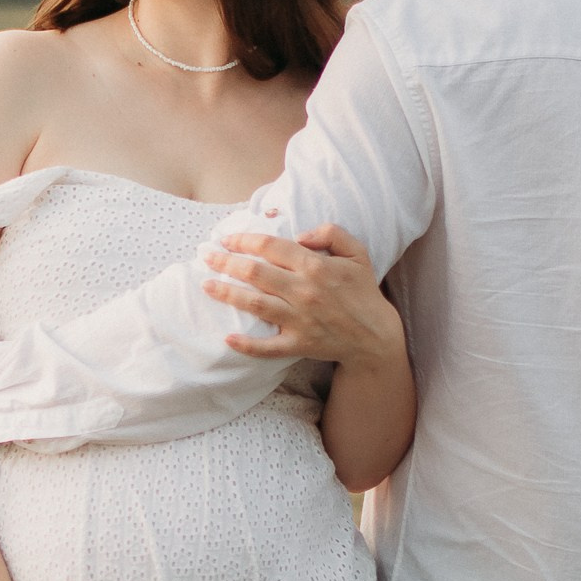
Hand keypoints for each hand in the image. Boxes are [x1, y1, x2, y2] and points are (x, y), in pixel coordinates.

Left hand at [200, 222, 403, 365]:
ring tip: (206, 285)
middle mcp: (303, 291)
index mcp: (315, 266)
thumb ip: (331, 233)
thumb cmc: (363, 291)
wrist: (375, 336)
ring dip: (226, 293)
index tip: (227, 239)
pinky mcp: (298, 344)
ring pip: (254, 304)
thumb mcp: (357, 253)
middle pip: (255, 272)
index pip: (270, 247)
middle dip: (226, 262)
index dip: (244, 240)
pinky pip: (267, 347)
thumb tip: (299, 234)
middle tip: (206, 256)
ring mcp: (299, 319)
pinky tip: (227, 338)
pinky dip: (246, 344)